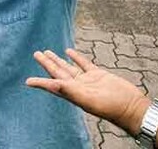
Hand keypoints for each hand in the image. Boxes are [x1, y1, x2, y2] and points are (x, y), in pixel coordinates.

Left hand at [26, 49, 149, 133]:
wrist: (129, 105)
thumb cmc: (110, 106)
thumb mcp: (88, 99)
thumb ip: (71, 91)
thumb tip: (55, 84)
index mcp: (72, 93)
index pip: (52, 85)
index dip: (40, 82)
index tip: (28, 81)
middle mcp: (77, 86)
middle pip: (58, 72)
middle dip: (47, 63)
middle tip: (36, 54)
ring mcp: (87, 80)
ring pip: (69, 67)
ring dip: (58, 60)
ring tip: (47, 52)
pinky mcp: (98, 74)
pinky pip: (84, 64)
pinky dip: (76, 57)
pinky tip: (69, 51)